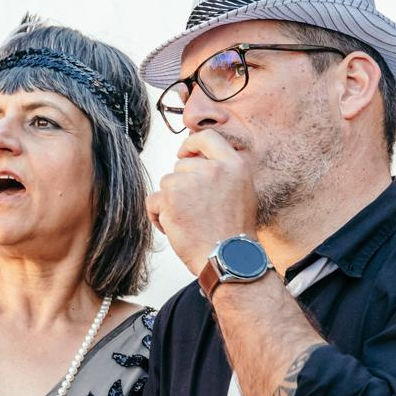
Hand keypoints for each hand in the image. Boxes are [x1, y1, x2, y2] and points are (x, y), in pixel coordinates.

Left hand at [146, 129, 259, 275]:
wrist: (228, 258)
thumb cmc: (234, 233)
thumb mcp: (242, 192)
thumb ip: (223, 173)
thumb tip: (198, 161)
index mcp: (233, 165)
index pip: (206, 137)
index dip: (191, 144)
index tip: (184, 154)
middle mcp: (213, 169)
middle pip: (181, 166)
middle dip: (182, 185)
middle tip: (195, 209)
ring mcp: (190, 182)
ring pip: (167, 183)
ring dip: (170, 201)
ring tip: (189, 221)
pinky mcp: (171, 199)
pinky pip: (153, 200)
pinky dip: (158, 215)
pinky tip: (176, 229)